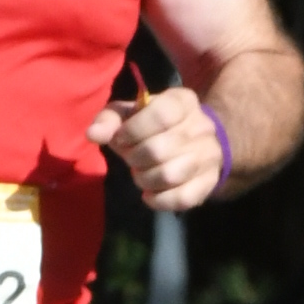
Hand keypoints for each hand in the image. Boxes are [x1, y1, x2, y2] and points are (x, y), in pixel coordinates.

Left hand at [87, 84, 228, 214]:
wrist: (197, 141)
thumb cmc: (155, 125)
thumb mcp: (132, 113)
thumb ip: (111, 120)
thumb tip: (93, 134)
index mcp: (182, 102)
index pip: (159, 115)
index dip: (132, 131)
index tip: (121, 139)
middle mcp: (202, 127)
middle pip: (158, 150)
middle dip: (134, 158)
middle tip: (131, 159)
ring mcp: (209, 156)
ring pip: (169, 176)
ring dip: (144, 180)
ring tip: (141, 175)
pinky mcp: (210, 182)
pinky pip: (182, 198)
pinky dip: (159, 200)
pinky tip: (149, 195)